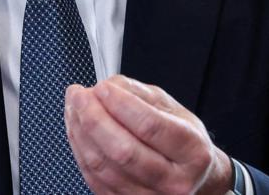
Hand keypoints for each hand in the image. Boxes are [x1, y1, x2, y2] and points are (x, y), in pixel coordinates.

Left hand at [64, 74, 232, 194]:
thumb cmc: (183, 142)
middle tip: (79, 96)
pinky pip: (94, 179)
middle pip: (123, 151)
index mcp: (192, 151)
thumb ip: (140, 94)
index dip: (120, 104)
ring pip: (103, 167)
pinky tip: (77, 130)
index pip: (150, 126)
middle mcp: (174, 181)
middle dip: (93, 118)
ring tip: (74, 108)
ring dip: (80, 133)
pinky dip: (80, 151)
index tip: (102, 87)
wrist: (194, 178)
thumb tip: (109, 88)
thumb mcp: (174, 109)